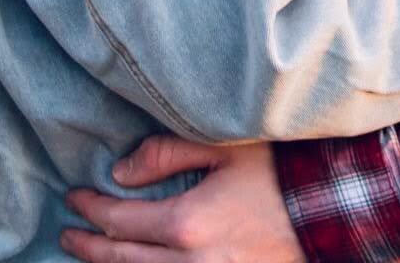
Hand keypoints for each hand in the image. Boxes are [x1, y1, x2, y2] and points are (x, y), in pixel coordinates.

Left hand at [62, 138, 301, 262]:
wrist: (332, 211)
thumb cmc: (278, 171)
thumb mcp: (222, 148)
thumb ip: (166, 154)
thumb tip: (120, 173)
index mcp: (188, 224)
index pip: (121, 222)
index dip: (92, 210)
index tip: (74, 198)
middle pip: (124, 262)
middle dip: (90, 248)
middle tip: (67, 236)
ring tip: (92, 257)